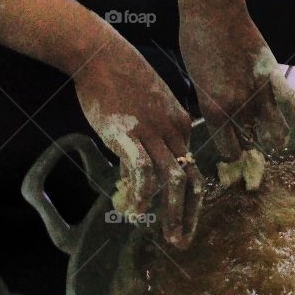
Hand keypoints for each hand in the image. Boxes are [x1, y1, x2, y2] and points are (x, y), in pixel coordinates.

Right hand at [73, 29, 202, 248]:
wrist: (103, 54)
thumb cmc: (120, 79)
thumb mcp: (144, 110)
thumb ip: (145, 141)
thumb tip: (135, 175)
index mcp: (180, 124)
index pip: (191, 166)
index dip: (188, 197)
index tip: (182, 218)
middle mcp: (172, 131)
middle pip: (190, 178)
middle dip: (190, 214)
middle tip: (183, 241)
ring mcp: (151, 132)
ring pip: (172, 179)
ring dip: (173, 213)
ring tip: (168, 237)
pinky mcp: (128, 133)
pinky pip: (142, 170)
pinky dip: (142, 194)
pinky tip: (135, 212)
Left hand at [178, 0, 294, 162]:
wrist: (211, 11)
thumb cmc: (197, 41)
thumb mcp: (198, 79)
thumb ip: (213, 101)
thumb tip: (225, 117)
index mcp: (213, 110)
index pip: (229, 150)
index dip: (233, 152)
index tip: (234, 148)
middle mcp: (237, 107)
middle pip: (251, 143)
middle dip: (252, 146)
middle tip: (253, 141)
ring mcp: (257, 92)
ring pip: (275, 131)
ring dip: (277, 139)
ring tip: (277, 140)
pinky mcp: (272, 75)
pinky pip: (293, 102)